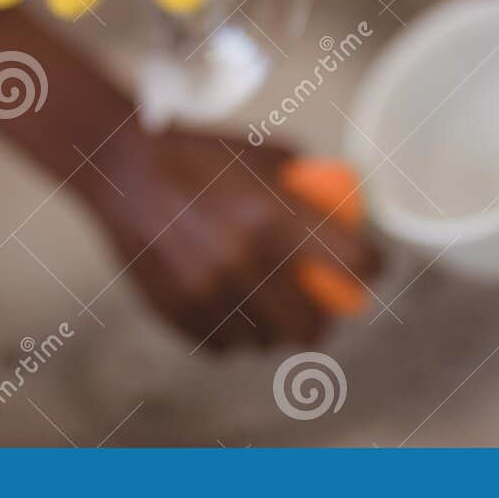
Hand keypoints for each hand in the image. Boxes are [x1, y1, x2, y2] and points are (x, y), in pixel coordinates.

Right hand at [84, 127, 381, 349]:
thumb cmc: (196, 155)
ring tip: (271, 317)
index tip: (371, 268)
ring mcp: (210, 292)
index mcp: (274, 216)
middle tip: (320, 312)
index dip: (373, 267)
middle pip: (312, 324)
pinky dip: (231, 338)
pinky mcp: (178, 312)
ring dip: (275, 334)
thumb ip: (302, 181)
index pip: (354, 261)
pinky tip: (230, 318)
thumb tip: (342, 204)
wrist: (125, 170)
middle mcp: (246, 259)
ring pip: (266, 342)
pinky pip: (222, 345)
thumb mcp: (259, 152)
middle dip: (324, 322)